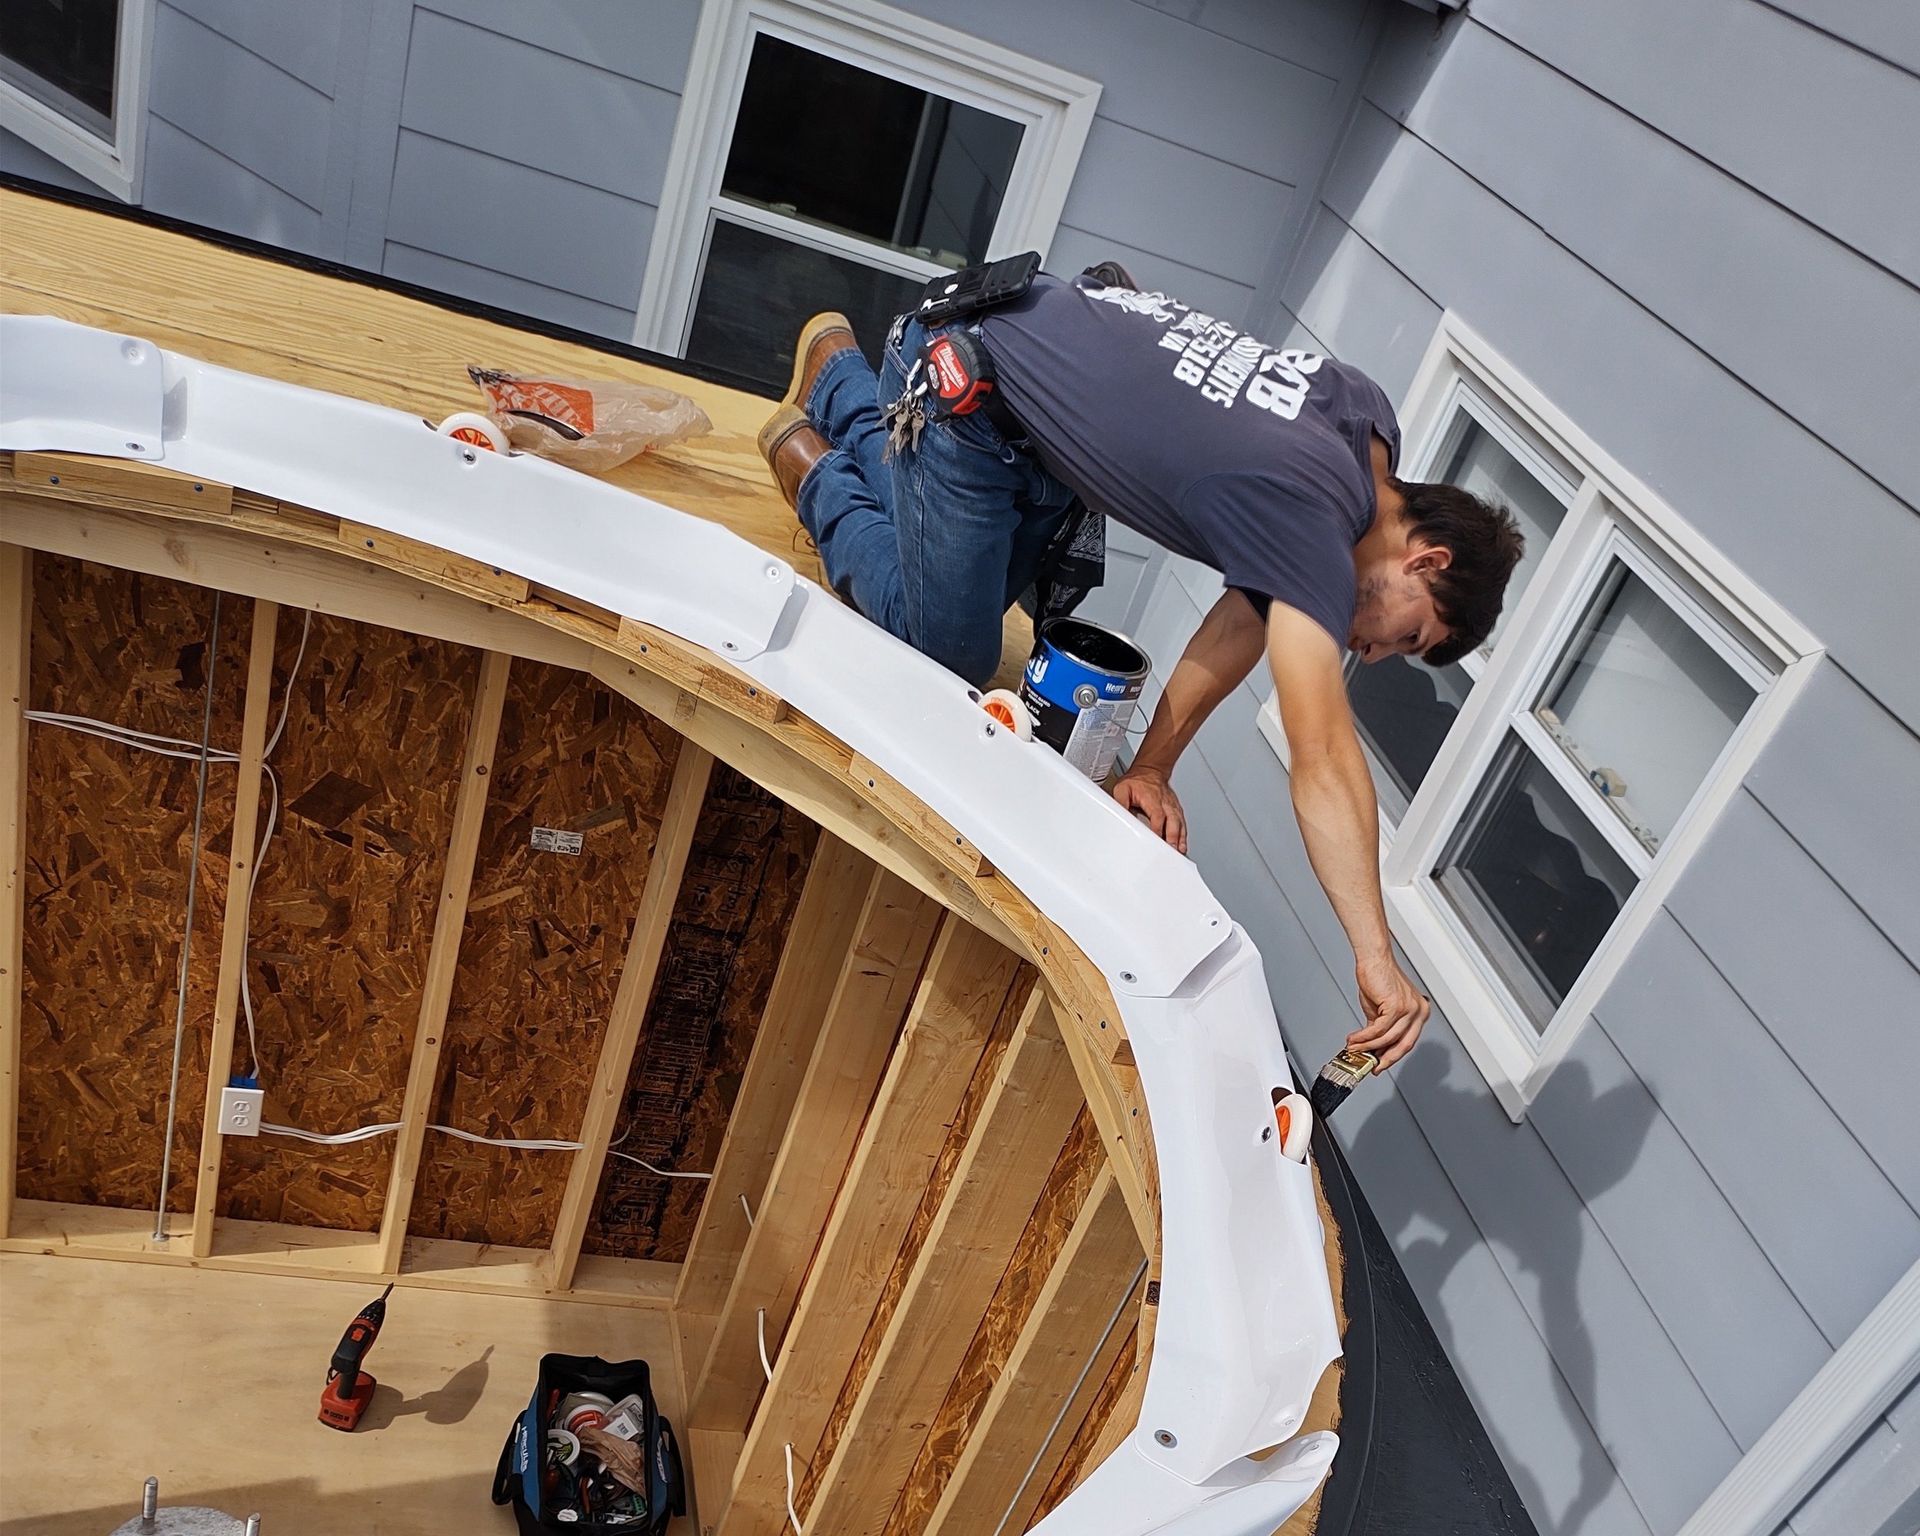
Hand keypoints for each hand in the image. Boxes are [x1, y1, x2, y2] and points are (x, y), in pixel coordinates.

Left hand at [1112, 767, 1186, 853]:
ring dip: (1180, 838)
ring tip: (1179, 850)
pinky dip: (1183, 834)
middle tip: (1172, 849)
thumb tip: (1118, 816)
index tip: (1157, 839)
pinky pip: (1182, 823)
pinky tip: (1182, 845)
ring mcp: (1172, 806)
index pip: (1157, 815)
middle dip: (1173, 836)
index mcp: (1152, 798)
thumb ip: (1120, 803)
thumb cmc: (1136, 781)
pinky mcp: (1176, 809)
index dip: (1158, 828)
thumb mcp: (1122, 788)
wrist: (1150, 770)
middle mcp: (1165, 802)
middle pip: (1173, 820)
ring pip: (1179, 823)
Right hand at [1350, 951, 1428, 1068]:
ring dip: (1368, 1047)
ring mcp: (1410, 1009)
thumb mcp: (1380, 1009)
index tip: (1380, 1063)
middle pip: (1403, 1045)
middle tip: (1372, 1066)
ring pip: (1388, 1038)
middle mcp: (1418, 1011)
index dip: (1393, 1056)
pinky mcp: (1396, 1006)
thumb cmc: (1378, 977)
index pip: (1408, 1041)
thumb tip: (1373, 1046)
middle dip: (1385, 1059)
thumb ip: (1380, 1028)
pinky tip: (1355, 1039)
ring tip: (1355, 1049)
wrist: (1374, 959)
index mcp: (1419, 1012)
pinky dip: (1364, 1037)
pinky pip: (1379, 1029)